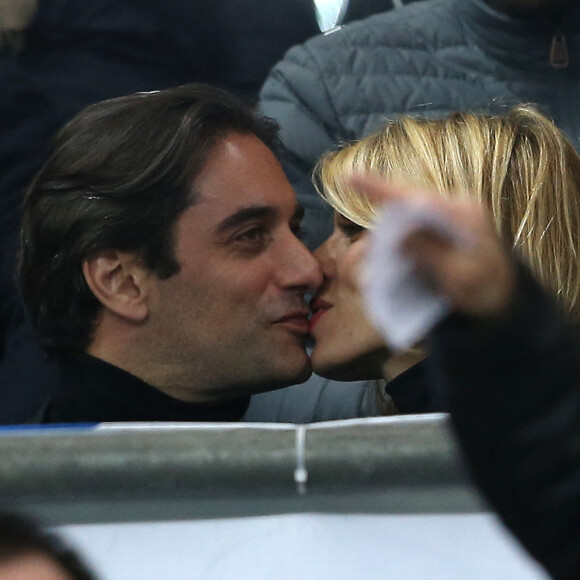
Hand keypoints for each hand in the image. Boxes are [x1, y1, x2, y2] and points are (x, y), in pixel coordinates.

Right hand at [346, 174, 516, 318]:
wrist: (503, 301)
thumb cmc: (487, 290)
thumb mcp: (462, 277)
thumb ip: (432, 254)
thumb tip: (401, 236)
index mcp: (463, 213)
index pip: (417, 198)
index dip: (379, 188)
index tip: (349, 177)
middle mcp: (453, 208)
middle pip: (406, 204)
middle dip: (385, 224)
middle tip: (377, 259)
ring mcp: (445, 219)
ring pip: (406, 219)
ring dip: (391, 240)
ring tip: (394, 269)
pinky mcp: (439, 231)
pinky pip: (411, 232)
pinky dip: (400, 248)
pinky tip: (401, 268)